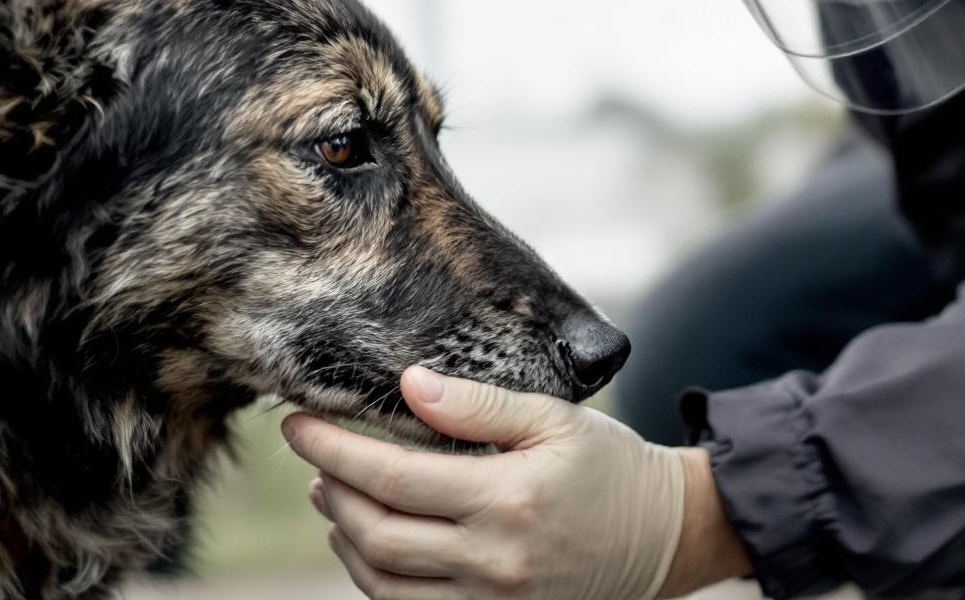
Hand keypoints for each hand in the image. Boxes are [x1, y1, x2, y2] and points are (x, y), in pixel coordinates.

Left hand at [283, 367, 742, 598]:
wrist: (665, 537)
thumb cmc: (609, 467)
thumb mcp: (554, 419)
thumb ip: (478, 405)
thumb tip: (408, 384)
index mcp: (508, 500)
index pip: (392, 479)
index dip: (334, 449)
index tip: (298, 423)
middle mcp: (494, 560)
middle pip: (377, 536)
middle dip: (333, 493)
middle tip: (316, 459)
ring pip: (385, 584)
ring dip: (347, 539)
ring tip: (334, 498)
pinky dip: (377, 579)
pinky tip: (371, 543)